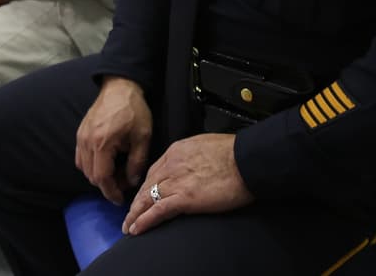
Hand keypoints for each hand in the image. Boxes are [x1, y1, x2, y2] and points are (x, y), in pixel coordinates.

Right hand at [75, 77, 153, 205]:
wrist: (120, 87)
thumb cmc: (134, 111)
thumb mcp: (142, 137)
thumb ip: (137, 162)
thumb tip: (132, 182)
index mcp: (103, 144)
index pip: (102, 178)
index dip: (111, 192)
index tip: (120, 199)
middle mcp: (87, 142)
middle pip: (91, 176)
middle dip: (107, 184)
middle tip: (123, 182)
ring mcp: (80, 137)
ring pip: (84, 168)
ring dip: (98, 175)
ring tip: (116, 171)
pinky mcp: (79, 133)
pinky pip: (80, 157)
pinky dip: (91, 165)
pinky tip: (105, 161)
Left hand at [122, 134, 253, 235]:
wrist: (247, 159)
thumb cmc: (235, 153)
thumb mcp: (205, 146)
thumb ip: (192, 156)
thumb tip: (192, 167)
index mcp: (176, 150)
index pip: (154, 170)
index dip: (145, 186)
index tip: (142, 196)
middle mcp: (171, 164)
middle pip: (146, 185)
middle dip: (136, 202)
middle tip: (129, 215)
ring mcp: (177, 181)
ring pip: (147, 199)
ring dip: (135, 214)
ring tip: (128, 227)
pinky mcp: (185, 198)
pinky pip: (157, 210)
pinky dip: (144, 221)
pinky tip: (136, 229)